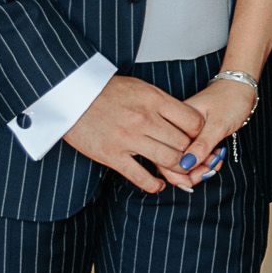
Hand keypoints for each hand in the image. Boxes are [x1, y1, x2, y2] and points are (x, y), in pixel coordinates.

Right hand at [63, 75, 205, 192]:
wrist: (72, 96)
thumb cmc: (107, 91)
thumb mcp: (140, 88)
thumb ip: (162, 104)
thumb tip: (183, 120)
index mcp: (153, 99)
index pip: (193, 121)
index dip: (199, 133)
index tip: (195, 138)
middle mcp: (144, 119)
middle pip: (183, 144)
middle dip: (191, 154)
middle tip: (191, 159)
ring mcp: (128, 138)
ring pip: (168, 161)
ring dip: (177, 170)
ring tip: (177, 172)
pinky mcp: (112, 154)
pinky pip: (141, 177)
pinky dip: (154, 185)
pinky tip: (158, 184)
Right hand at [156, 76, 257, 189]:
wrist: (241, 87)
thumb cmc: (231, 100)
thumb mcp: (218, 124)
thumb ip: (202, 144)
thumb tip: (186, 165)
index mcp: (175, 121)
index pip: (165, 155)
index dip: (183, 170)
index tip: (206, 168)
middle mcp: (175, 129)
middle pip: (171, 162)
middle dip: (191, 173)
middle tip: (212, 167)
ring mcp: (183, 133)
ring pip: (182, 161)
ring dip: (199, 168)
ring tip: (216, 162)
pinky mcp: (193, 137)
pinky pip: (192, 156)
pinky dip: (203, 162)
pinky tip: (216, 158)